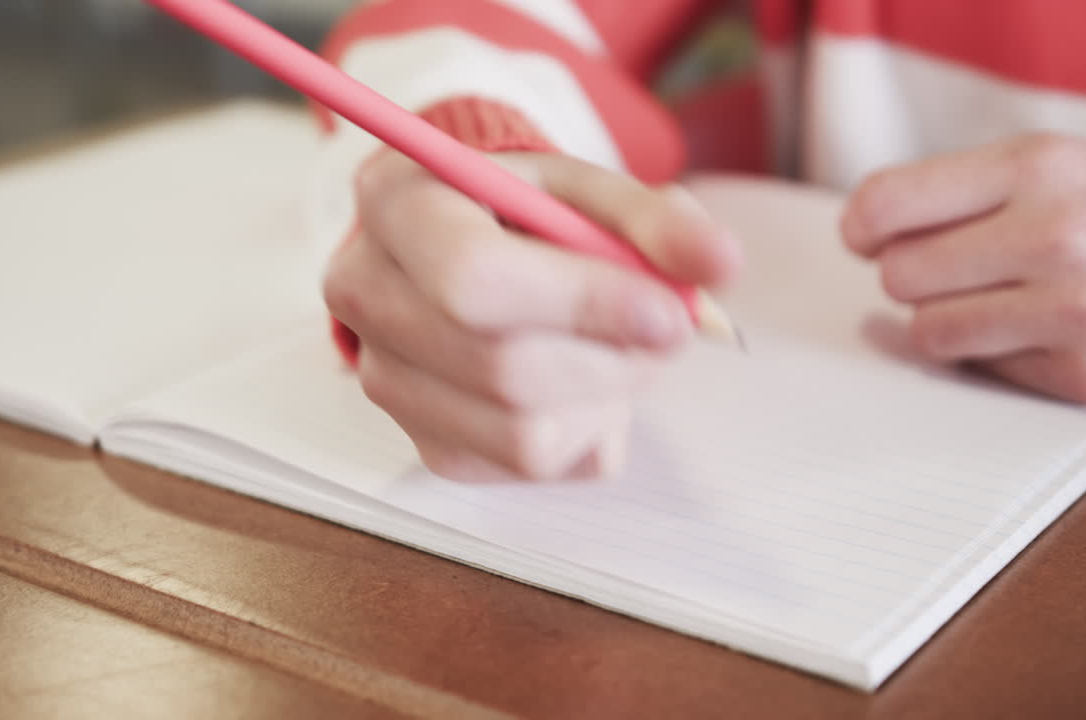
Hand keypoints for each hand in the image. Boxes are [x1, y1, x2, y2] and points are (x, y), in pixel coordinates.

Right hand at [323, 150, 740, 480]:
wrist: (466, 244)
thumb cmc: (523, 211)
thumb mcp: (584, 189)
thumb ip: (653, 219)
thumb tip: (719, 264)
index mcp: (395, 205)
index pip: (473, 278)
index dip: (583, 304)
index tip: (668, 311)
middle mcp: (366, 297)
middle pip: (501, 368)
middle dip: (612, 359)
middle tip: (667, 328)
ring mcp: (386, 380)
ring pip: (520, 434)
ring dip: (607, 398)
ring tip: (620, 347)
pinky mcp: (425, 442)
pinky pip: (528, 467)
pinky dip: (585, 429)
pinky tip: (582, 381)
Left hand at [842, 134, 1085, 403]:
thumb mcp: (1051, 168)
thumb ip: (954, 191)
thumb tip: (858, 235)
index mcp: (1040, 166)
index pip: (884, 205)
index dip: (865, 226)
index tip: (870, 234)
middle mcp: (1059, 233)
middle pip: (897, 274)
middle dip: (920, 273)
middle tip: (971, 265)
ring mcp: (1076, 308)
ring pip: (926, 329)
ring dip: (951, 318)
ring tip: (1008, 296)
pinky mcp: (1085, 373)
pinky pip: (977, 368)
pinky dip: (998, 354)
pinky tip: (1046, 328)